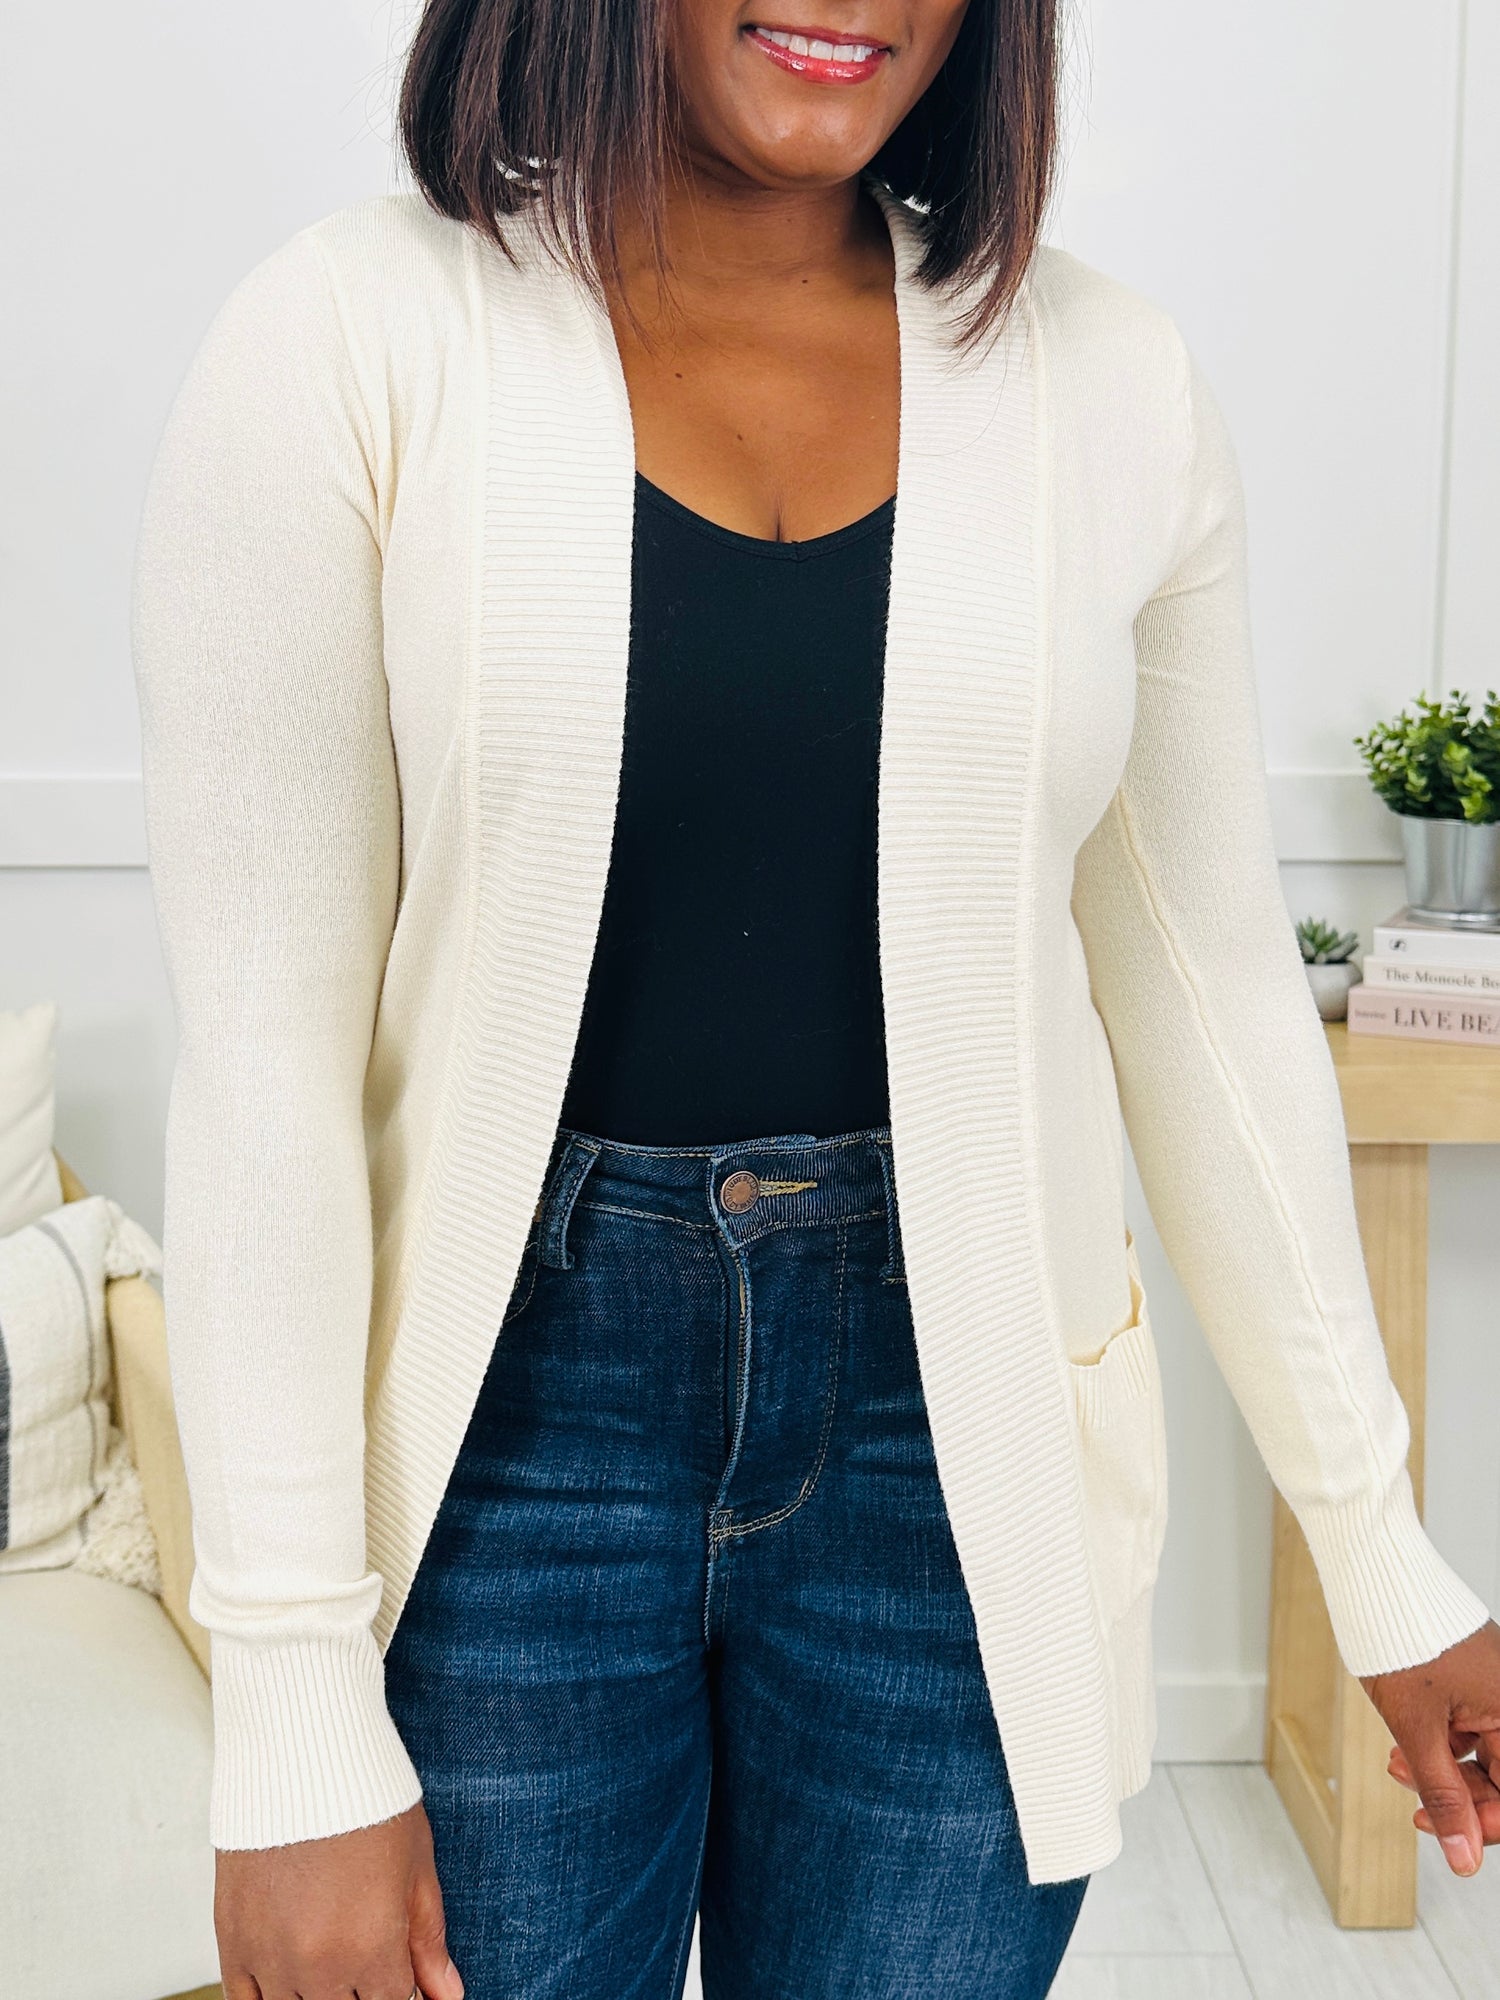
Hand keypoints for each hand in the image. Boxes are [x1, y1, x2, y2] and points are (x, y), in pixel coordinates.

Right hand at [216, 1799, 464, 1999]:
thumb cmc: (367, 1798)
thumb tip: (448, 1995)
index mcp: (372, 1949)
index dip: (399, 1989)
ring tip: (332, 1952)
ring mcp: (269, 1957)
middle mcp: (318, 1966)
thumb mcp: (416, 1865)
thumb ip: (428, 1940)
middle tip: (363, 1950)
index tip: (397, 1969)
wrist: (301, 1752)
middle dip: (360, 1989)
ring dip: (317, 1993)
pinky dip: (268, 1997)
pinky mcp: (231, 1939)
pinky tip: (289, 1980)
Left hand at [1359, 1618, 1499, 1875]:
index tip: (1446, 1836)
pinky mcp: (1477, 1682)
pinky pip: (1471, 1730)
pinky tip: (1405, 1749)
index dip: (1484, 1825)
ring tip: (1398, 1767)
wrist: (1379, 1580)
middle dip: (1457, 1797)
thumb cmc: (1403, 1639)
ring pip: (1484, 1757)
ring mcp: (1497, 1690)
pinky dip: (1440, 1746)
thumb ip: (1444, 1795)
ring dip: (1443, 1773)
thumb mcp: (1418, 1729)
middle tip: (1415, 1806)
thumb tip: (1464, 1858)